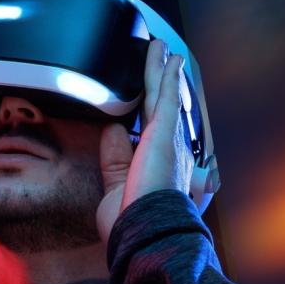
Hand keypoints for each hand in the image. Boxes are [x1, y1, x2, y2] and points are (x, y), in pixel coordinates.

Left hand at [96, 39, 194, 242]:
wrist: (145, 233)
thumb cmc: (134, 224)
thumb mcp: (118, 188)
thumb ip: (115, 159)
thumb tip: (111, 130)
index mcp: (162, 172)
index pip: (155, 139)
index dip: (155, 122)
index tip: (154, 110)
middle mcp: (172, 154)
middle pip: (165, 111)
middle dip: (164, 87)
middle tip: (165, 64)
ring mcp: (170, 142)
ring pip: (165, 97)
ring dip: (163, 72)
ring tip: (162, 50)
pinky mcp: (165, 132)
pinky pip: (166, 95)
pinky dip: (167, 74)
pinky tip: (168, 57)